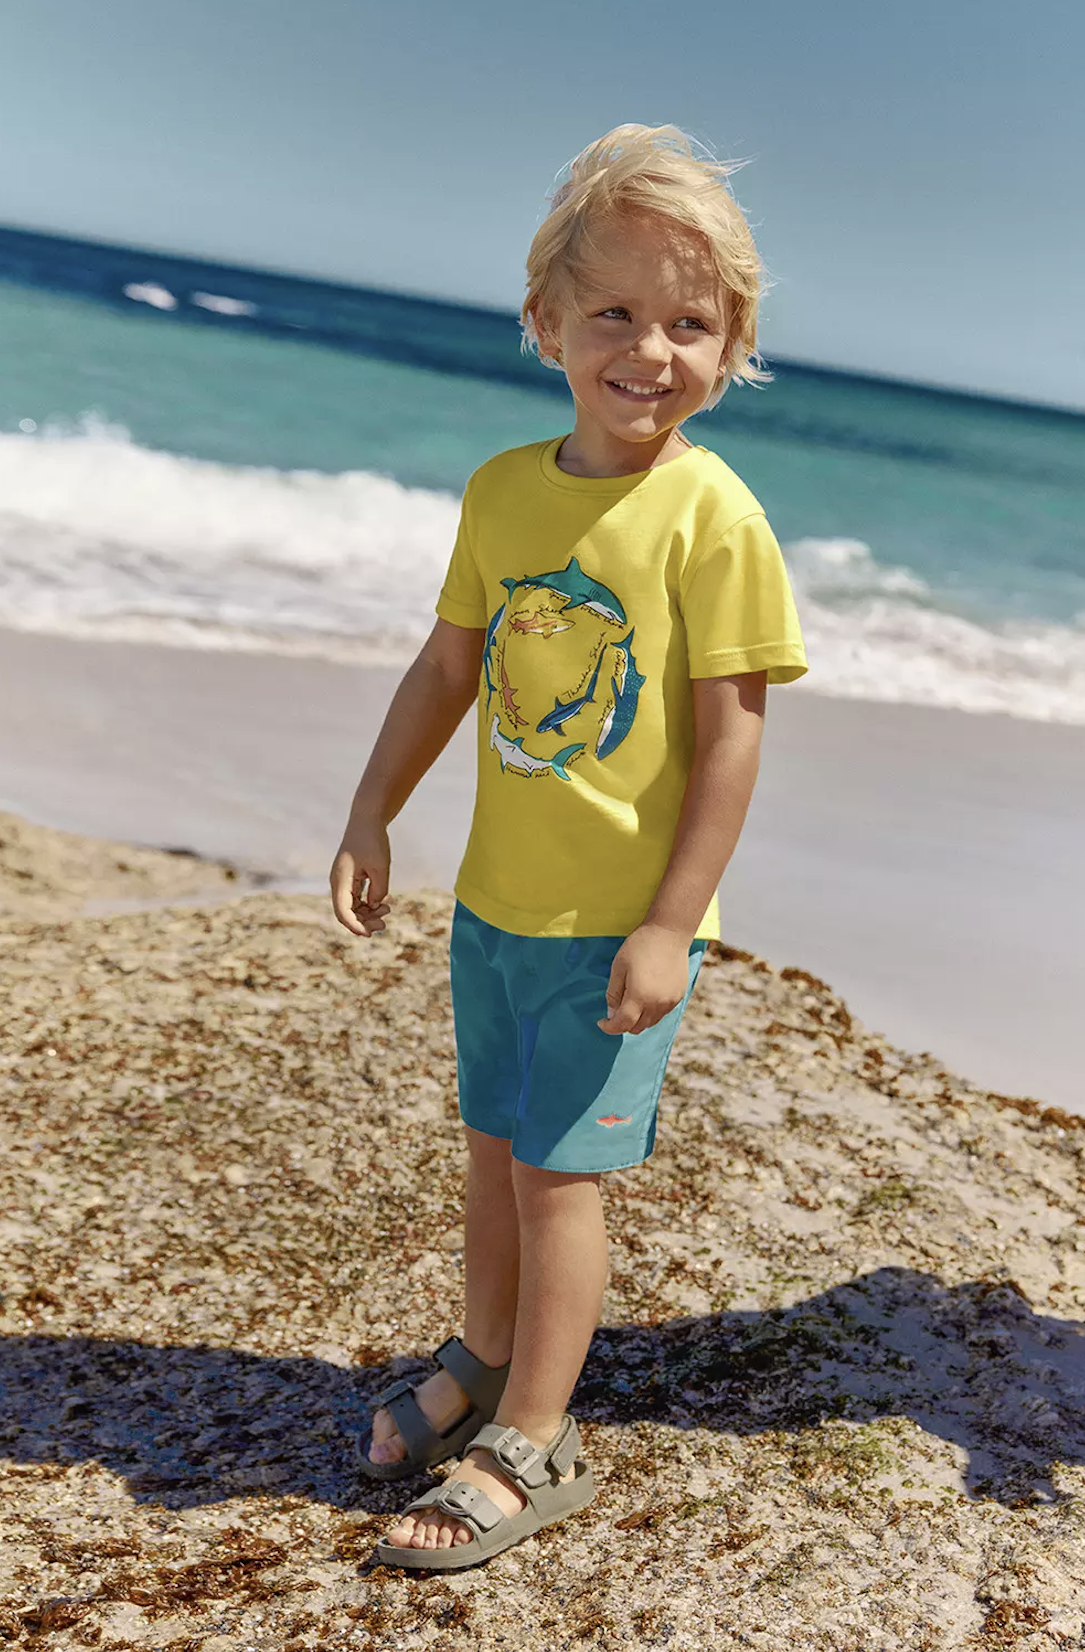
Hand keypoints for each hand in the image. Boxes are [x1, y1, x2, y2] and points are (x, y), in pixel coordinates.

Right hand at [330, 812, 391, 936]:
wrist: (367, 819)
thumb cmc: (373, 840)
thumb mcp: (380, 867)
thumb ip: (379, 889)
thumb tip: (375, 906)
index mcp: (340, 880)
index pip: (343, 912)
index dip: (355, 926)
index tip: (369, 934)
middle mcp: (338, 883)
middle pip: (346, 912)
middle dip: (364, 922)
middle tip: (384, 923)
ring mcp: (343, 881)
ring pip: (352, 907)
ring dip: (367, 913)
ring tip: (387, 910)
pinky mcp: (350, 878)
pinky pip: (356, 898)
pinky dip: (368, 904)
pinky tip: (383, 904)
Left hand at [597, 924, 690, 1035]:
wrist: (669, 933)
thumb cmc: (640, 946)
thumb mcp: (618, 967)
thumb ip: (613, 993)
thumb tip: (612, 1014)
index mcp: (639, 997)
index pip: (623, 1024)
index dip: (610, 1027)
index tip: (602, 1022)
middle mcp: (657, 1004)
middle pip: (637, 1028)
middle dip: (623, 1024)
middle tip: (616, 1010)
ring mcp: (670, 1001)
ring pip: (651, 1023)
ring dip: (638, 1019)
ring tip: (631, 1002)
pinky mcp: (679, 996)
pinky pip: (662, 1013)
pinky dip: (651, 1012)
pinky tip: (647, 996)